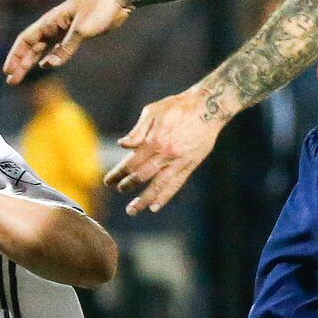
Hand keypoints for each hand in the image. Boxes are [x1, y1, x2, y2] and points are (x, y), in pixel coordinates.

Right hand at [3, 0, 129, 82]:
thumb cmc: (100, 8)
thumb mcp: (83, 29)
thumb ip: (67, 47)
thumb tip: (50, 65)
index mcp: (51, 20)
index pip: (26, 40)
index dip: (15, 56)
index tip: (7, 71)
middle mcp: (54, 25)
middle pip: (31, 47)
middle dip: (20, 64)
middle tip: (11, 82)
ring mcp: (64, 30)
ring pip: (42, 49)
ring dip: (32, 63)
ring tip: (21, 77)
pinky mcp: (76, 34)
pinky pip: (58, 48)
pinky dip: (50, 58)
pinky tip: (46, 66)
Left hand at [106, 87, 226, 216]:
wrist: (208, 106)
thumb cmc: (177, 106)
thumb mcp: (154, 110)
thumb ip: (137, 130)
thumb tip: (122, 145)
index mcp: (154, 140)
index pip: (131, 162)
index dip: (118, 173)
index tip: (108, 181)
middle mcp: (165, 153)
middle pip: (141, 176)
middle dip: (127, 186)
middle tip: (119, 191)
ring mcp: (178, 161)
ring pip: (158, 185)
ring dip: (143, 199)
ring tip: (132, 210)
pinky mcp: (190, 165)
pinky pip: (176, 184)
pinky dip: (165, 197)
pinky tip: (155, 207)